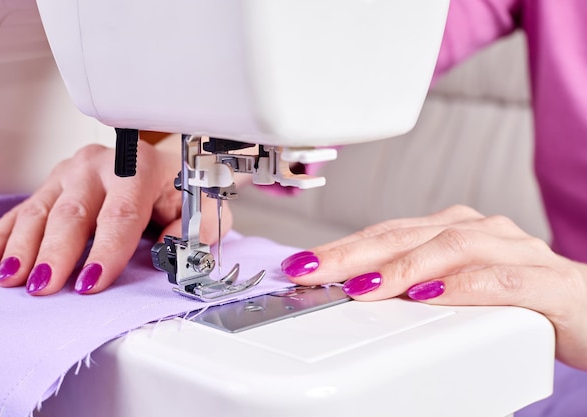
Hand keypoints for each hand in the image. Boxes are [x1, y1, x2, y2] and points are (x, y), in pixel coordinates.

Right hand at [0, 134, 232, 294]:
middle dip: (56, 253)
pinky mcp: (53, 183)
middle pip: (73, 212)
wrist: (161, 163)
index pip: (121, 213)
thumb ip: (192, 229)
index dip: (106, 250)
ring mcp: (71, 172)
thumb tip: (167, 250)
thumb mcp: (201, 208)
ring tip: (12, 278)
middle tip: (44, 287)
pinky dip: (5, 234)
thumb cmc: (178, 189)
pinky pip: (23, 209)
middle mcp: (100, 166)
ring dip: (23, 247)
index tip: (92, 282)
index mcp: (139, 168)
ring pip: (40, 210)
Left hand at [281, 205, 586, 369]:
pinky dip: (461, 286)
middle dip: (352, 253)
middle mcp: (480, 231)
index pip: (386, 233)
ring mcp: (515, 251)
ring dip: (401, 268)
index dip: (341, 247)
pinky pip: (500, 280)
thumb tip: (356, 290)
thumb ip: (413, 285)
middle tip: (310, 269)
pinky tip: (430, 296)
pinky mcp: (548, 282)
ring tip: (362, 286)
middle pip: (406, 235)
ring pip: (449, 248)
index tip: (301, 264)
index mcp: (454, 230)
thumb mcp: (455, 288)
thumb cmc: (520, 299)